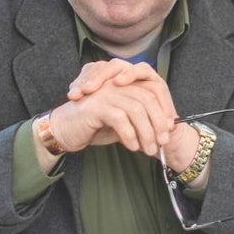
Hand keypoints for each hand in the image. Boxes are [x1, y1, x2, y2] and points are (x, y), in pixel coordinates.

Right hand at [50, 78, 171, 155]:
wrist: (64, 131)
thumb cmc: (92, 126)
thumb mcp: (121, 123)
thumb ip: (138, 121)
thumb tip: (162, 131)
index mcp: (123, 84)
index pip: (152, 90)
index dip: (163, 109)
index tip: (169, 130)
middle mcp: (115, 84)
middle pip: (147, 98)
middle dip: (158, 122)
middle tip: (162, 142)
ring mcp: (105, 92)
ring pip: (136, 109)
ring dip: (146, 132)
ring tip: (149, 149)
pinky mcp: (95, 105)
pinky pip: (120, 118)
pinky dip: (130, 134)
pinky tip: (133, 147)